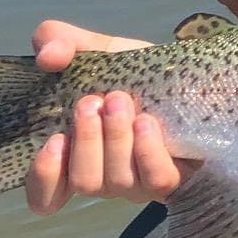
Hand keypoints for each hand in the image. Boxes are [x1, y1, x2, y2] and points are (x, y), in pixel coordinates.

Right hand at [24, 21, 198, 213]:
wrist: (193, 77)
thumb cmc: (137, 72)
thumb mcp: (99, 50)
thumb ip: (62, 42)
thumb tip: (48, 56)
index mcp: (77, 154)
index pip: (46, 195)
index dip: (44, 177)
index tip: (54, 141)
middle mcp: (104, 176)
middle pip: (84, 182)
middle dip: (86, 140)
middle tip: (94, 101)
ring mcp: (138, 183)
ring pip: (116, 181)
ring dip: (116, 139)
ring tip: (122, 101)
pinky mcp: (173, 179)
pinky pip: (156, 181)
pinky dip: (147, 151)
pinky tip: (146, 123)